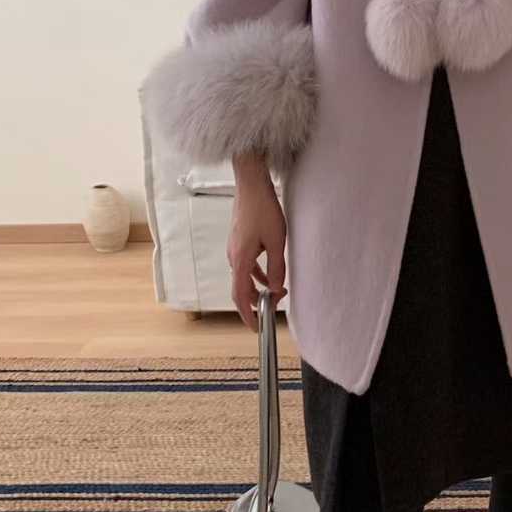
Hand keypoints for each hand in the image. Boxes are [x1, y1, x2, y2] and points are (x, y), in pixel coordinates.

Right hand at [227, 154, 286, 333]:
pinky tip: (270, 275)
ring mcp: (234, 249)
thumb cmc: (263, 209)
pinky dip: (257, 275)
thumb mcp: (276, 241)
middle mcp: (233, 257)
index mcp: (240, 259)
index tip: (255, 327)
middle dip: (256, 302)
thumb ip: (277, 267)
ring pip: (244, 278)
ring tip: (278, 291)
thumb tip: (277, 288)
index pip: (240, 296)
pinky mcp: (239, 242)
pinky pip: (246, 266)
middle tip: (274, 306)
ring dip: (259, 288)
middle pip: (241, 289)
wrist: (251, 184)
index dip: (247, 314)